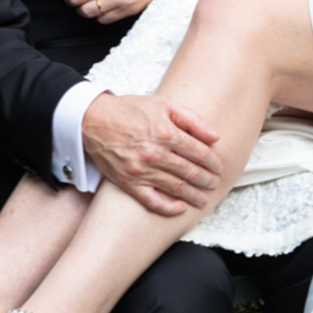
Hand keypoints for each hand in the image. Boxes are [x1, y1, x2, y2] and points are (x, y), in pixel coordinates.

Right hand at [82, 93, 223, 215]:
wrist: (94, 120)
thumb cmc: (131, 110)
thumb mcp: (164, 104)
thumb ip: (192, 119)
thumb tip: (214, 136)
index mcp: (165, 133)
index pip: (198, 152)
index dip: (212, 162)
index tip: (218, 167)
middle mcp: (154, 154)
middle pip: (190, 172)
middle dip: (206, 180)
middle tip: (214, 183)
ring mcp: (141, 170)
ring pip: (175, 188)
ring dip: (193, 195)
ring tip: (204, 199)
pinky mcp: (128, 183)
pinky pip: (151, 201)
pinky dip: (168, 207)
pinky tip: (180, 208)